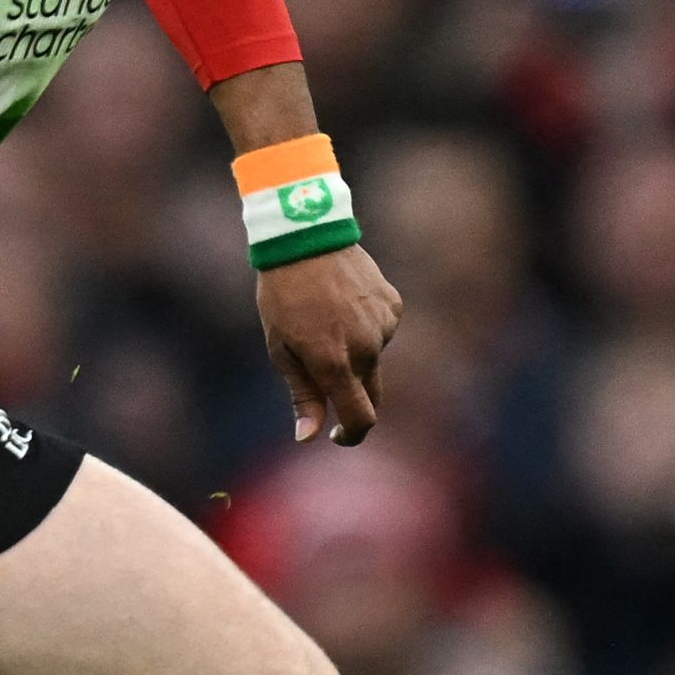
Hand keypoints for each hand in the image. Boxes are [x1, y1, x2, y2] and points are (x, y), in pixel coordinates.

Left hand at [255, 242, 401, 443]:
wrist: (307, 237)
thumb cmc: (283, 295)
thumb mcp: (281, 348)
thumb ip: (302, 394)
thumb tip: (308, 436)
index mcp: (335, 364)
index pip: (360, 418)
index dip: (351, 435)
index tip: (338, 435)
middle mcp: (366, 349)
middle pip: (370, 393)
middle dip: (351, 397)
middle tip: (324, 375)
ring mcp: (383, 326)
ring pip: (372, 358)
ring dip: (354, 353)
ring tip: (326, 319)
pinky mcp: (393, 306)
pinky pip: (381, 330)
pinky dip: (365, 328)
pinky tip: (345, 304)